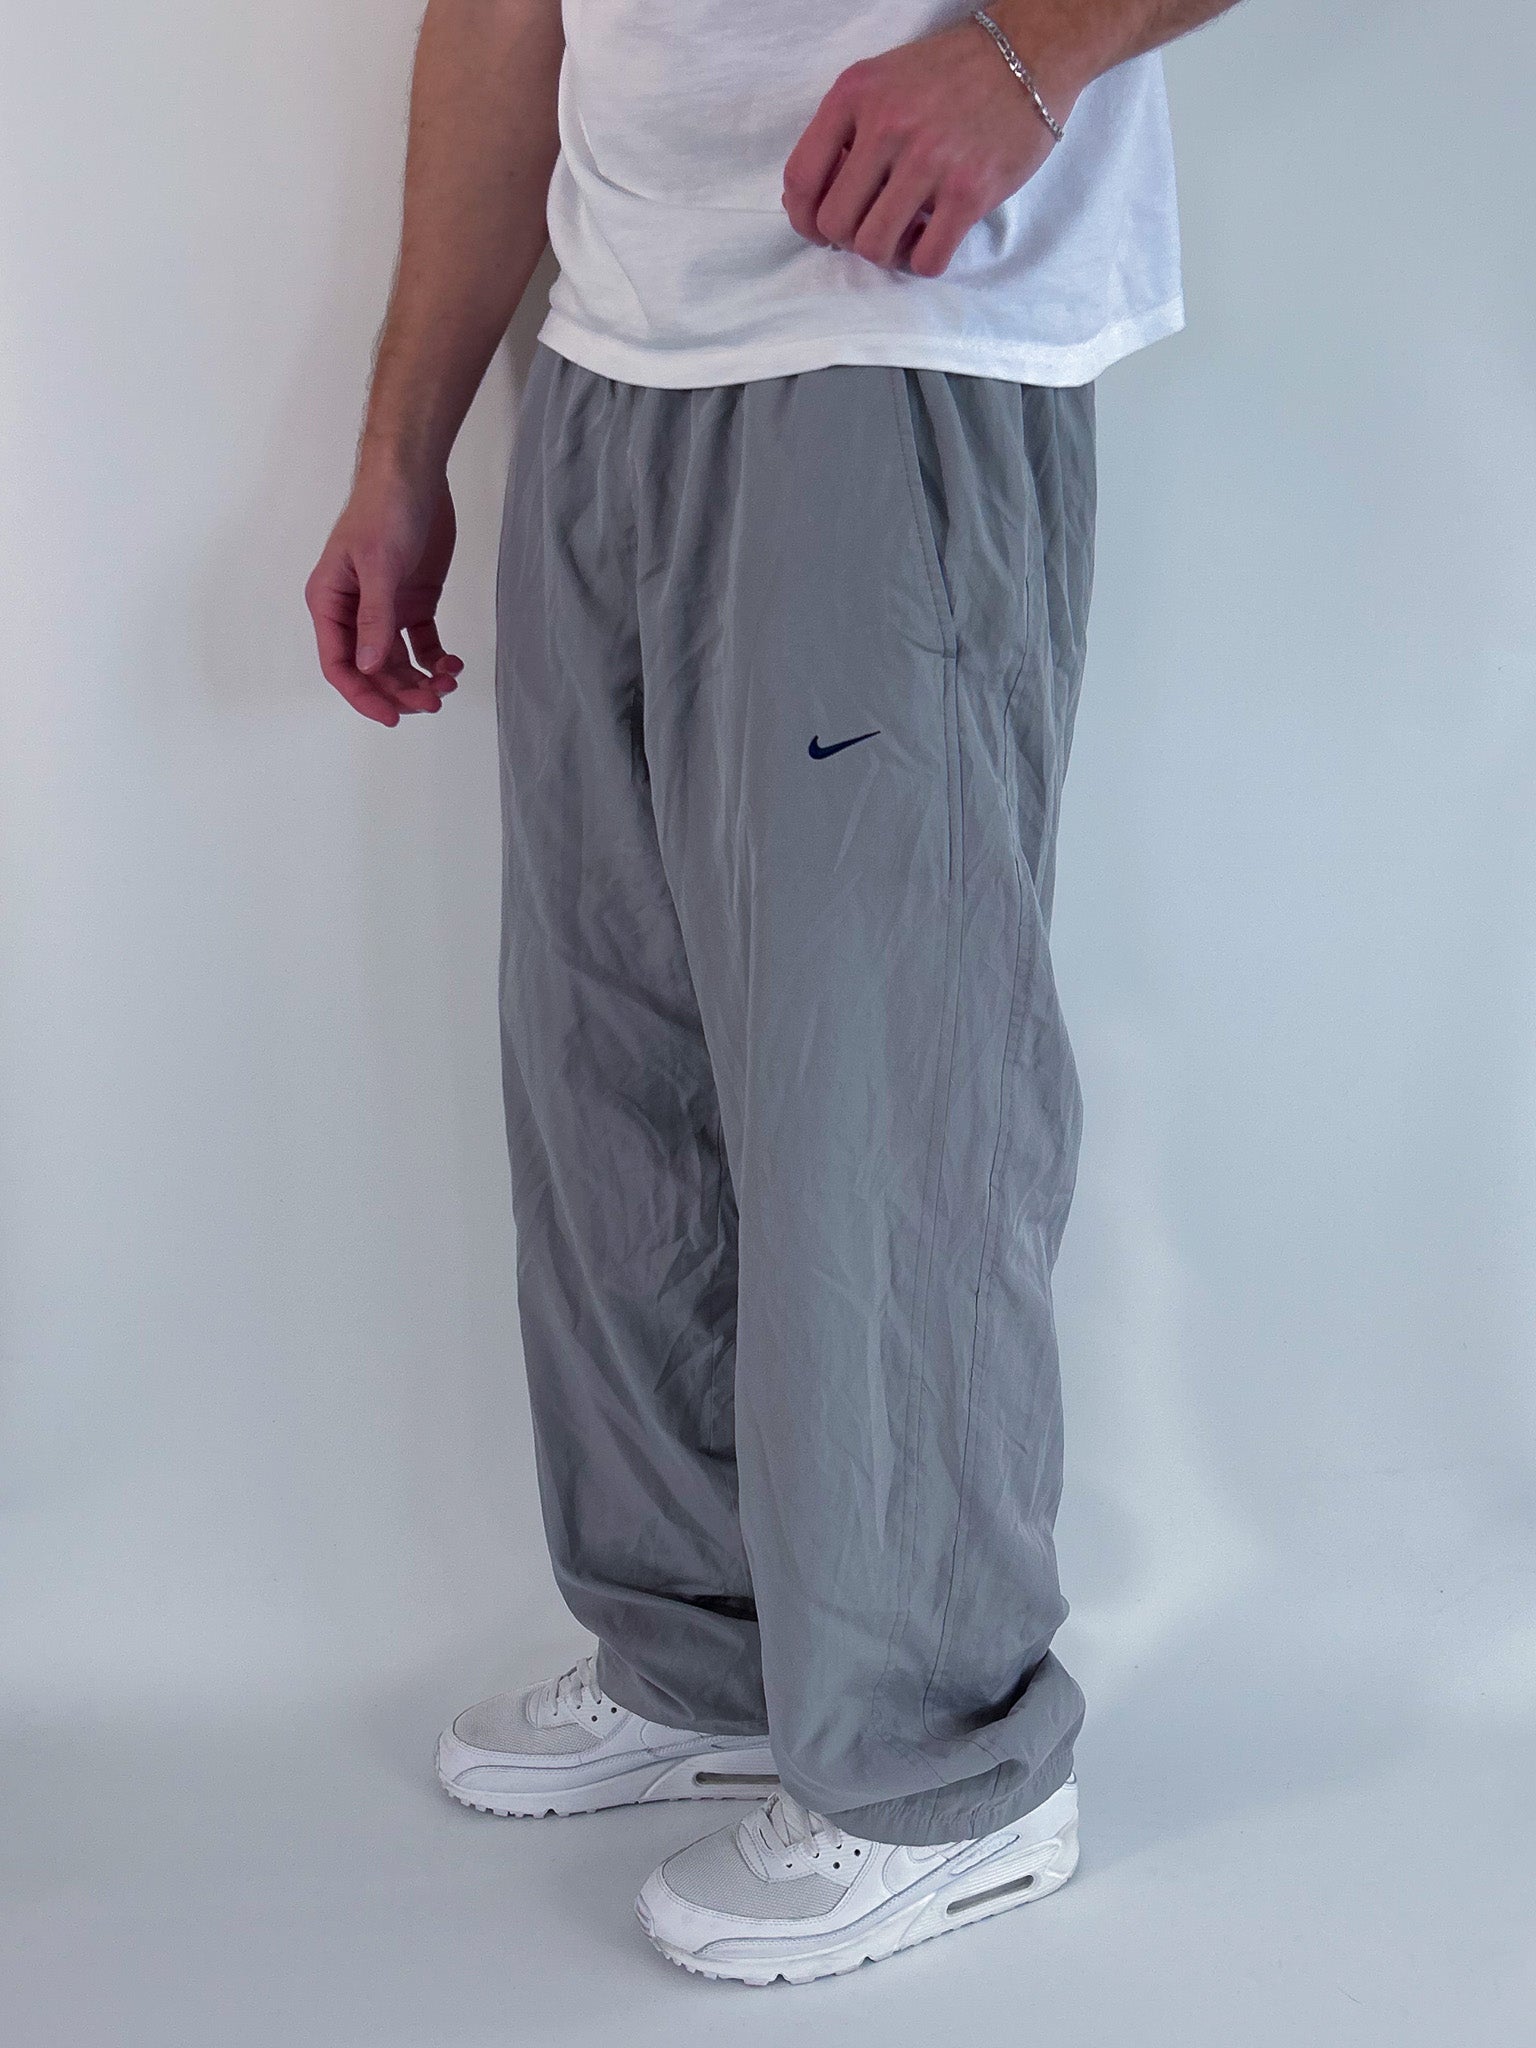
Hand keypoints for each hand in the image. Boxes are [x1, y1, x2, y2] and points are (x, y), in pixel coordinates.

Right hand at [305, 470, 463, 726]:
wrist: (414, 474)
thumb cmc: (384, 510)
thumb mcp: (379, 565)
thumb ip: (375, 618)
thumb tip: (370, 667)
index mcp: (330, 603)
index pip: (339, 664)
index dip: (363, 696)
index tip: (393, 717)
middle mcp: (354, 612)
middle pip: (372, 671)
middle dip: (401, 692)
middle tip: (434, 702)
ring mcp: (385, 608)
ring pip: (399, 663)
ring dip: (421, 681)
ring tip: (448, 684)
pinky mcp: (413, 601)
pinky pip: (422, 644)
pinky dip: (436, 660)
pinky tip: (454, 664)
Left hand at [782, 17, 1083, 278]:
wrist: (1026, 53)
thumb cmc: (948, 75)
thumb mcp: (882, 82)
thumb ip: (845, 133)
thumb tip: (808, 202)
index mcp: (855, 94)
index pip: (800, 177)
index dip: (803, 218)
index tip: (819, 229)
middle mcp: (887, 124)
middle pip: (835, 223)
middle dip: (848, 240)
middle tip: (872, 229)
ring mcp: (929, 159)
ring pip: (874, 247)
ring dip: (886, 254)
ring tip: (904, 235)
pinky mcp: (969, 190)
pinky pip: (926, 259)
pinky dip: (922, 262)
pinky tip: (931, 240)